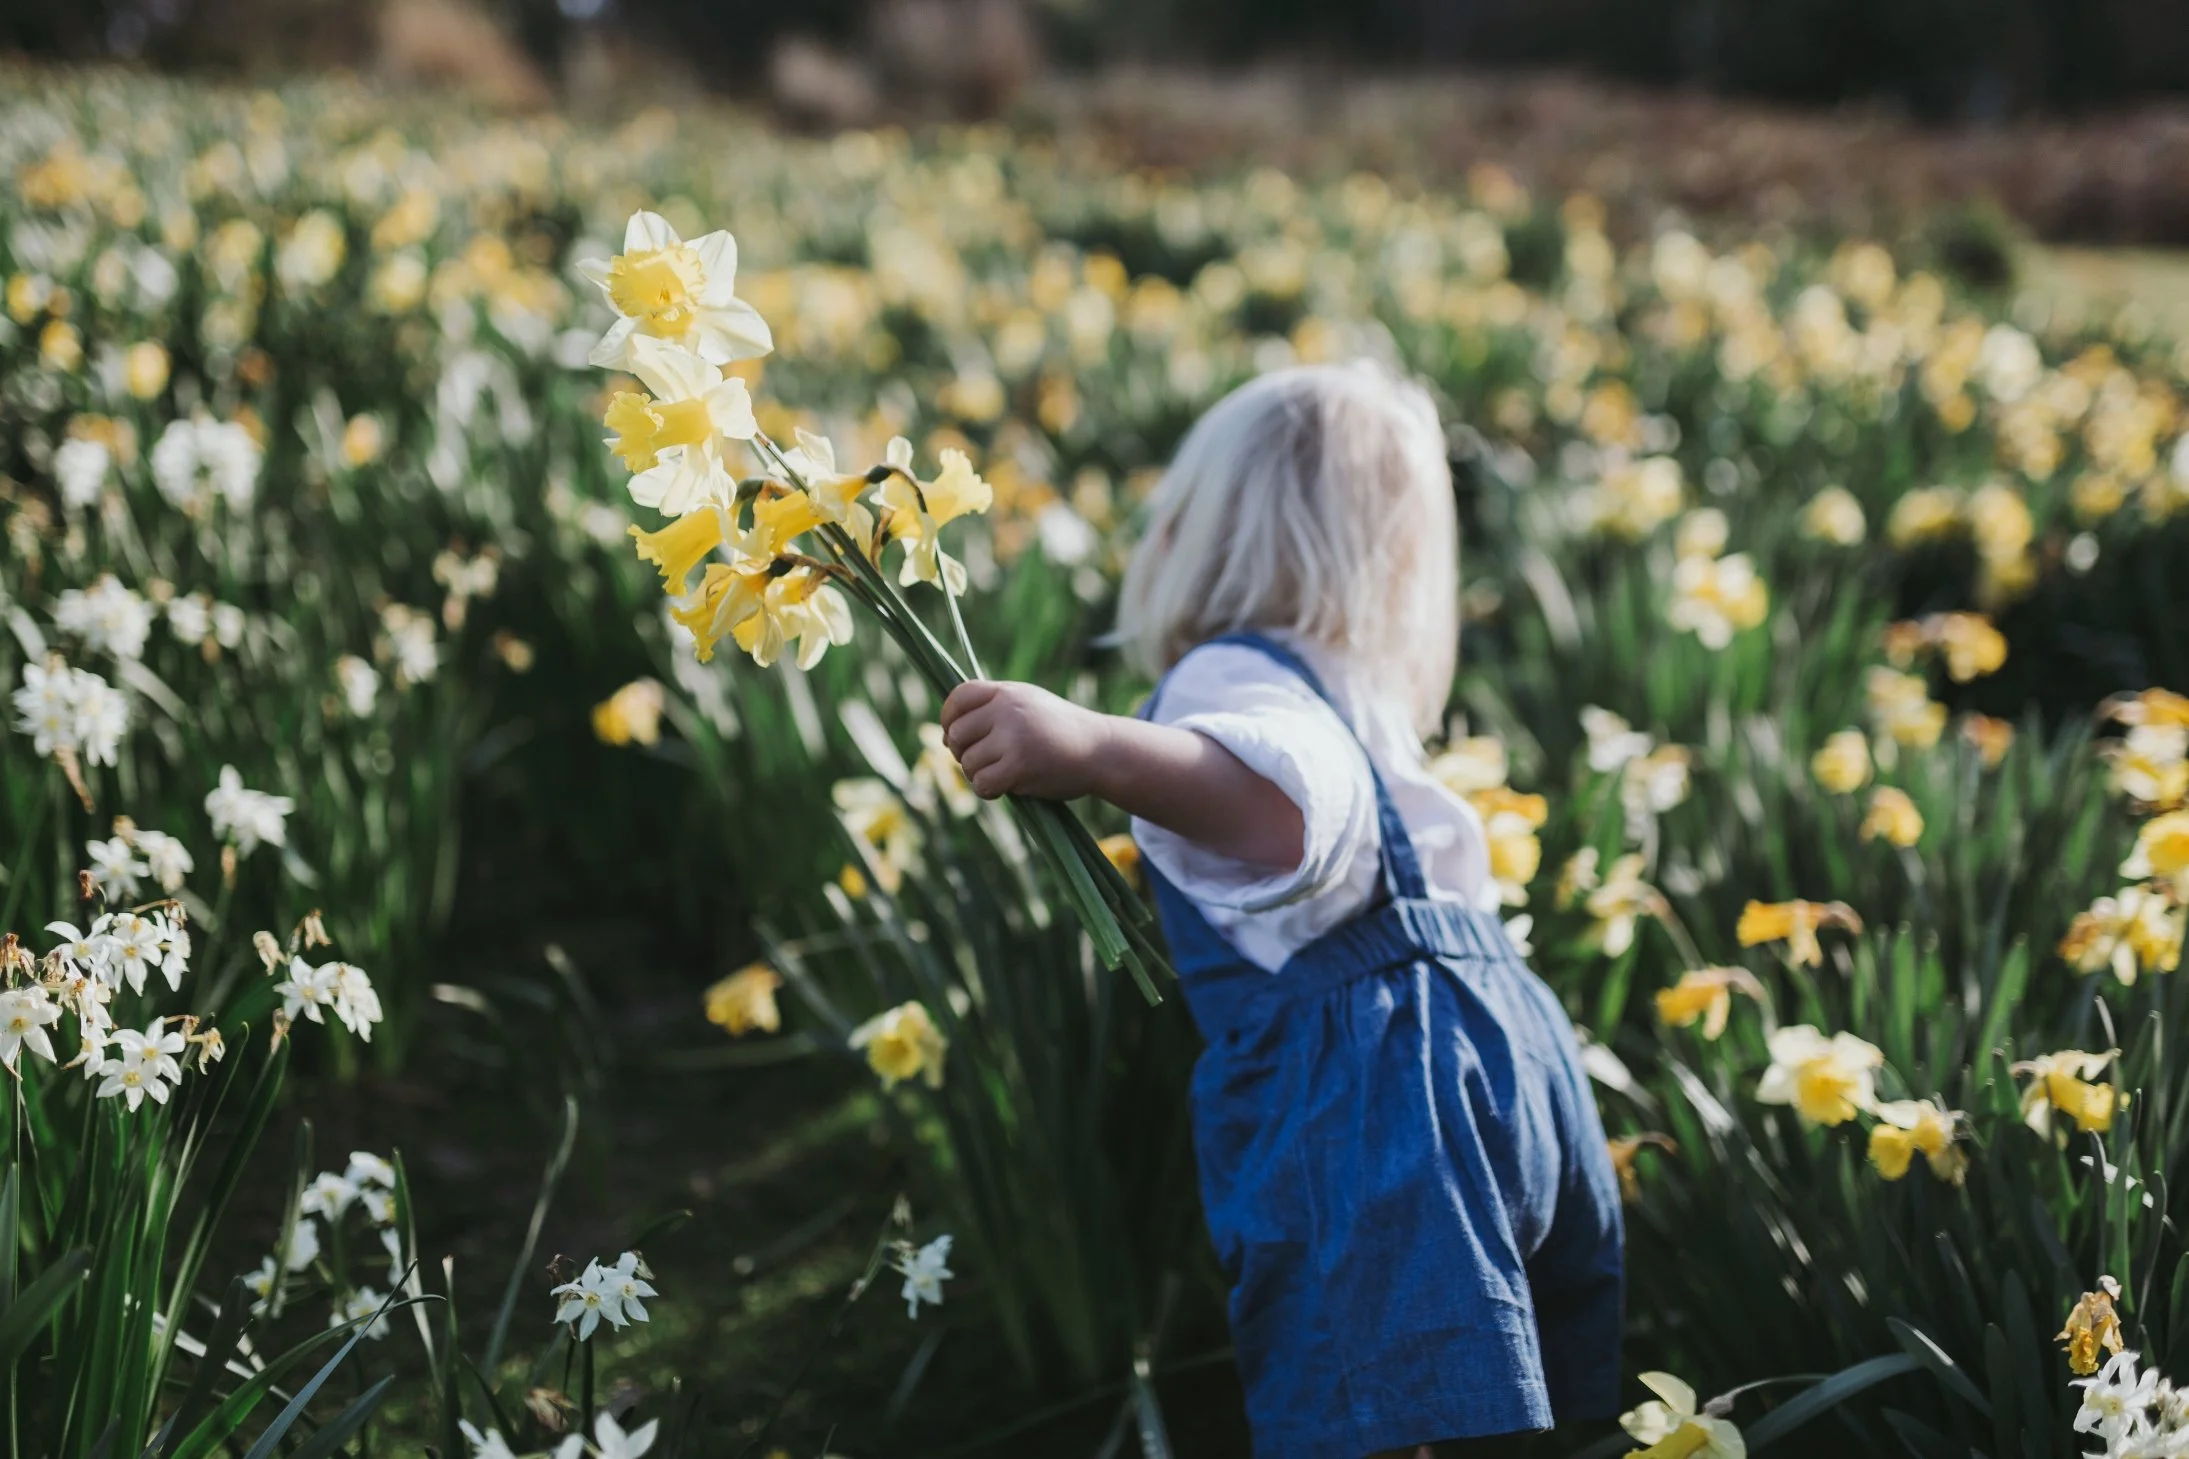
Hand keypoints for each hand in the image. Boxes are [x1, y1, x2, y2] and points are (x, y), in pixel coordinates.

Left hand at [939, 680, 1113, 800]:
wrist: (1099, 751)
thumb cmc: (1060, 732)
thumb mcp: (1028, 704)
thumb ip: (993, 708)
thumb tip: (948, 731)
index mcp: (1007, 692)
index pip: (959, 697)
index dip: (948, 718)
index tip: (953, 735)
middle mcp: (1007, 710)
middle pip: (957, 734)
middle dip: (962, 753)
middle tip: (982, 761)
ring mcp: (1013, 737)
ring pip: (968, 762)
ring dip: (978, 775)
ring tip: (1002, 774)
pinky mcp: (1019, 765)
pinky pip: (982, 783)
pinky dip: (988, 791)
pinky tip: (1004, 788)